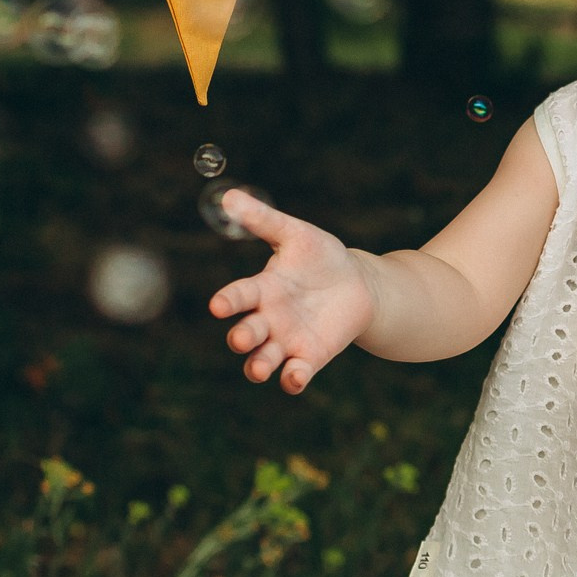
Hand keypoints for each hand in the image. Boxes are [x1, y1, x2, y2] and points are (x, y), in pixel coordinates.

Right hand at [206, 190, 376, 393]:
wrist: (357, 284)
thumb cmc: (320, 256)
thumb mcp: (295, 234)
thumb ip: (263, 219)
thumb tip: (229, 196)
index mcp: (262, 289)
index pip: (239, 296)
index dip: (228, 301)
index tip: (218, 305)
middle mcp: (268, 319)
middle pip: (247, 333)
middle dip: (242, 337)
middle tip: (242, 338)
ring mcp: (287, 341)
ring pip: (263, 360)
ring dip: (258, 366)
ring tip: (259, 368)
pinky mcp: (309, 357)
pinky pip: (295, 374)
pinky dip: (292, 379)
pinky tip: (295, 377)